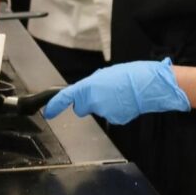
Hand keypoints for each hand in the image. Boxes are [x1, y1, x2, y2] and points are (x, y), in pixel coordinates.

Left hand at [43, 57, 190, 124]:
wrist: (147, 84)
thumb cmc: (129, 75)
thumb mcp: (104, 75)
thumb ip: (92, 85)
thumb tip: (88, 91)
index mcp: (88, 87)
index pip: (66, 97)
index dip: (55, 106)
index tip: (48, 112)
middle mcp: (93, 101)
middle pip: (81, 107)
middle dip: (87, 103)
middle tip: (101, 93)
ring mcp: (104, 112)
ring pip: (97, 111)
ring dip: (104, 104)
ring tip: (117, 94)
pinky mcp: (115, 119)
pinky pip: (110, 115)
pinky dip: (115, 109)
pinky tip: (123, 101)